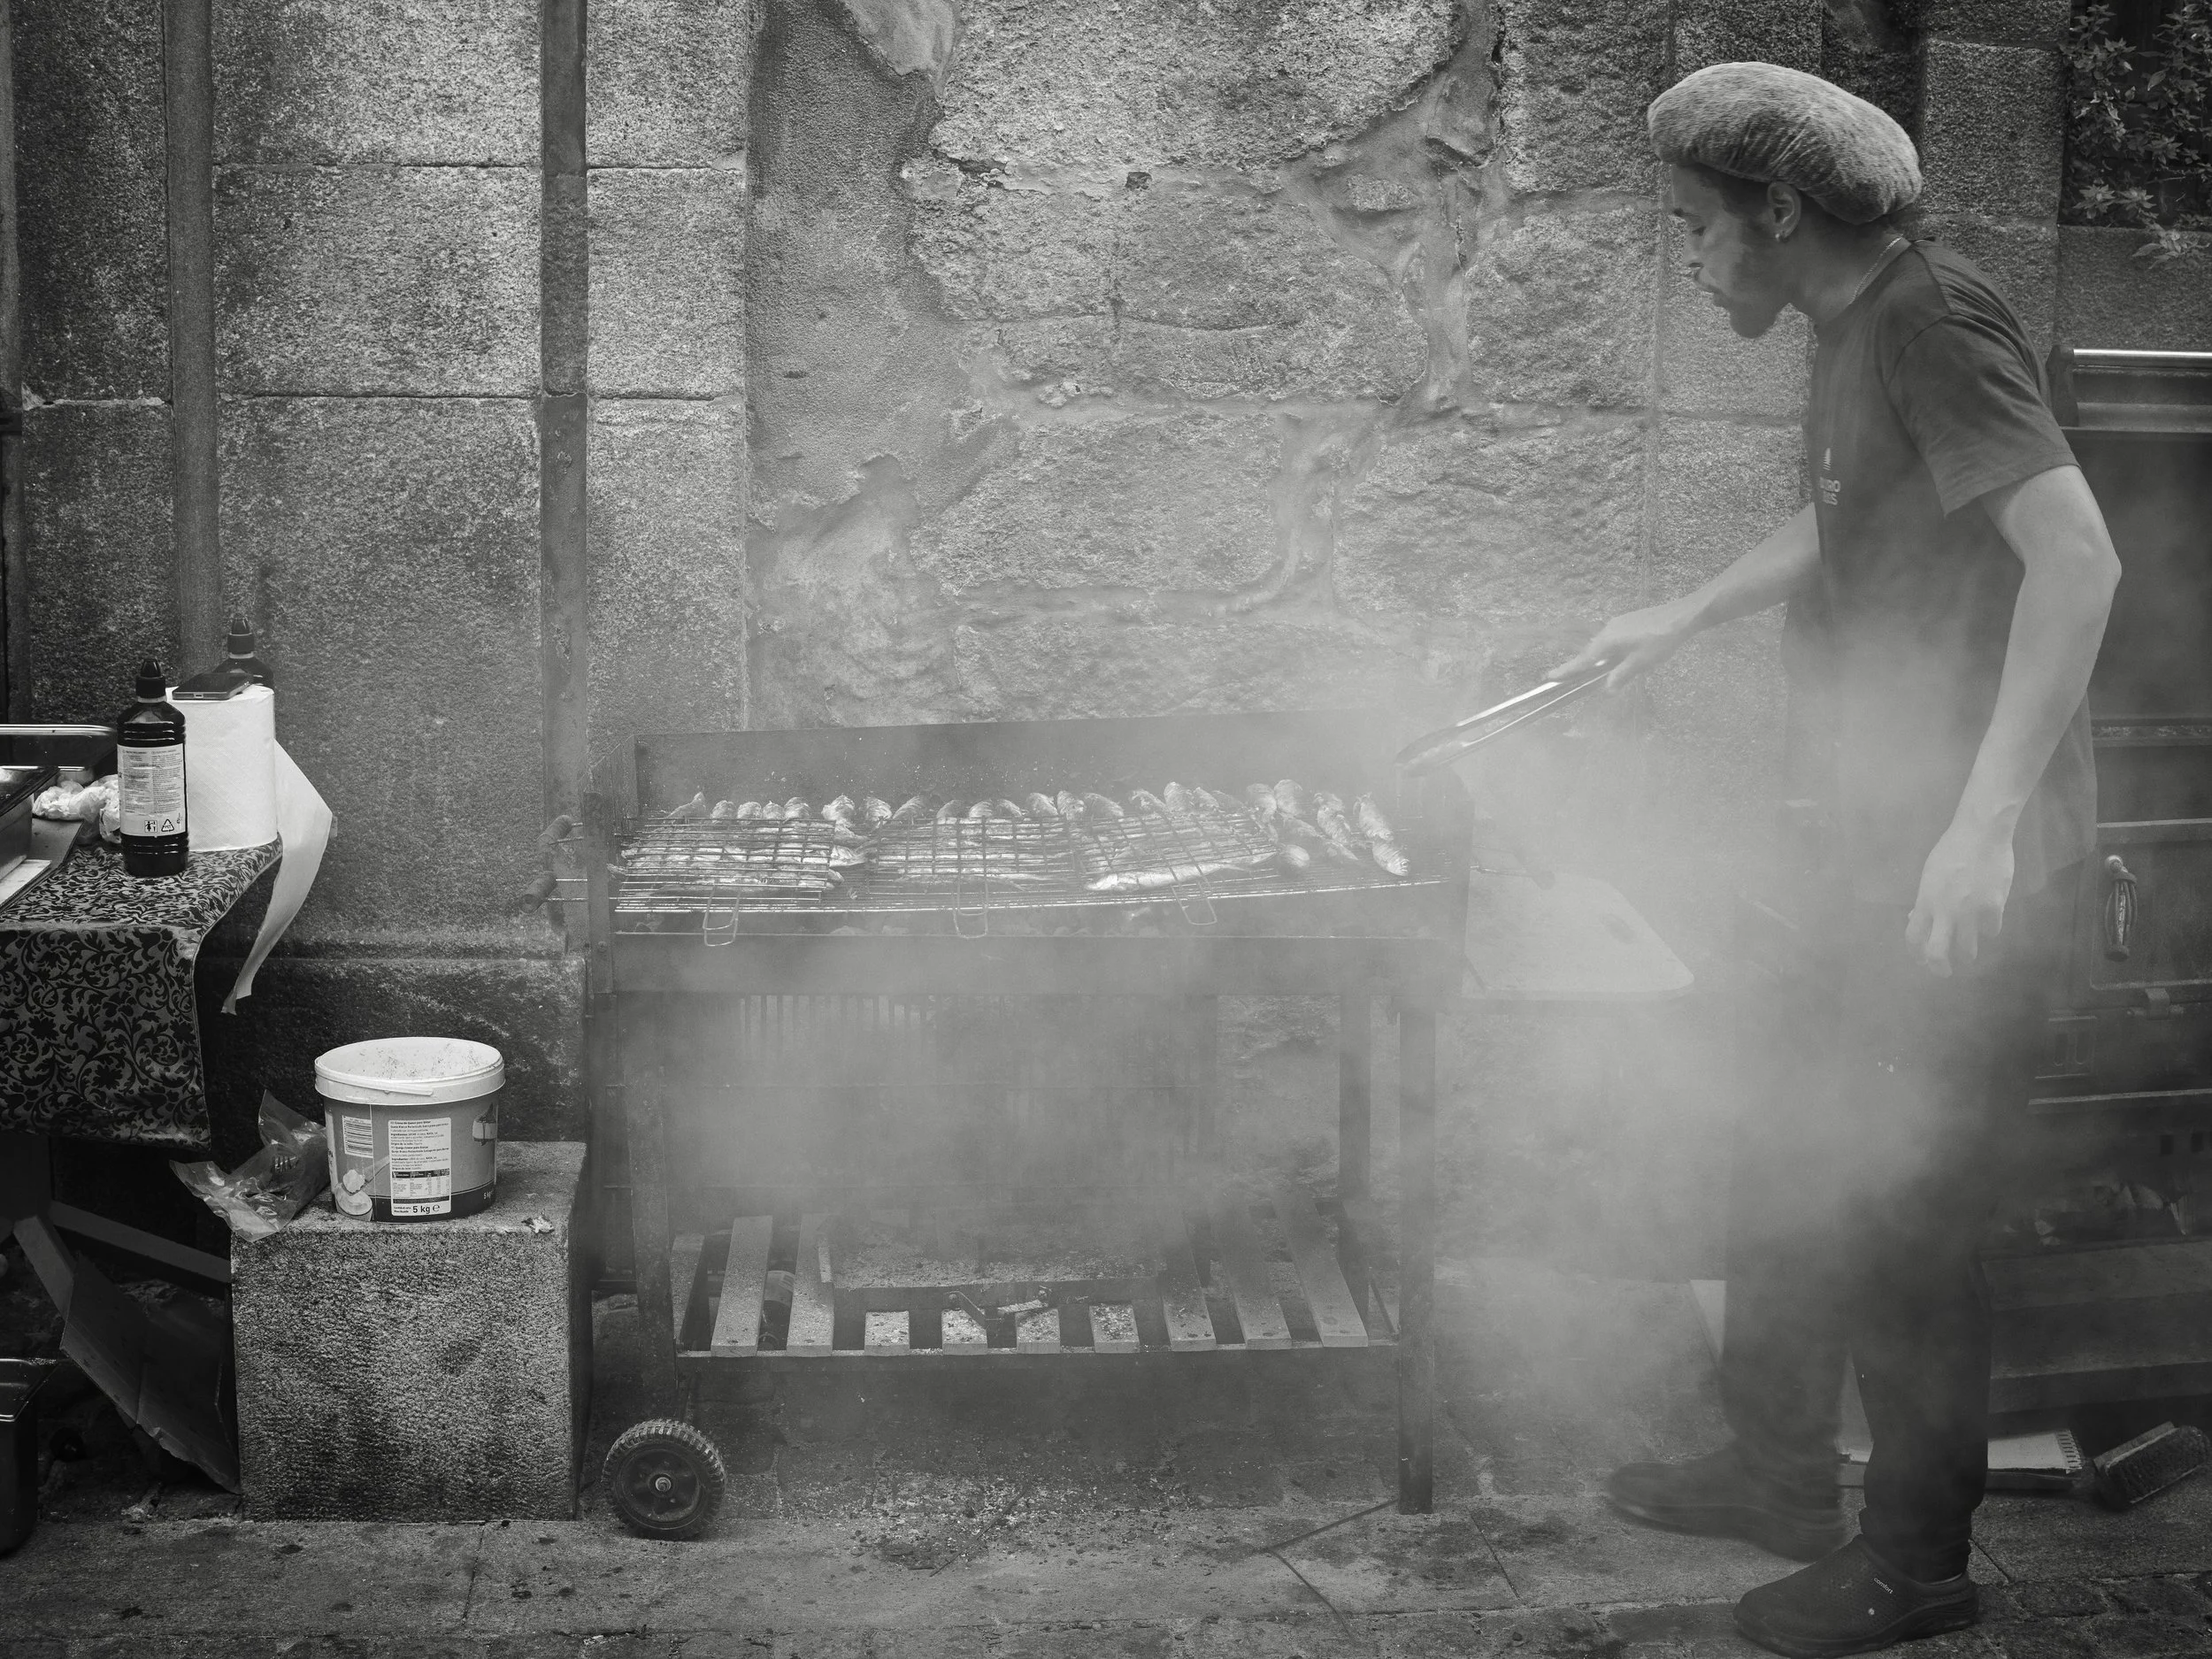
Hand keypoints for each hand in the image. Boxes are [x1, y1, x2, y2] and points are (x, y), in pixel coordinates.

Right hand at [1550, 597, 1699, 688]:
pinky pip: (1613, 639)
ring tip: (1601, 672)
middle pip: (1591, 652)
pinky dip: (1611, 651)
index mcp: (1607, 641)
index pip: (1582, 660)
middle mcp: (1608, 630)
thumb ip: (1621, 676)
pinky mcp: (1629, 622)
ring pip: (1604, 645)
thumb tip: (1607, 689)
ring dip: (1600, 659)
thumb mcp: (1641, 663)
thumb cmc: (1661, 640)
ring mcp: (1618, 623)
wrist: (1683, 615)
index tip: (1549, 676)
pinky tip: (1621, 658)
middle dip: (1582, 665)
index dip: (1567, 670)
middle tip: (1570, 677)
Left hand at [1905, 817, 2014, 976]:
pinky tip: (1988, 924)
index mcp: (1925, 900)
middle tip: (1944, 972)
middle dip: (1939, 968)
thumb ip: (1925, 899)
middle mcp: (1945, 910)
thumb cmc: (1952, 850)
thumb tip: (1916, 919)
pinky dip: (1989, 930)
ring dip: (1968, 954)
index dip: (1916, 953)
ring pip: (1968, 949)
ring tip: (1968, 954)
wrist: (1982, 834)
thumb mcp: (1929, 874)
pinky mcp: (1995, 908)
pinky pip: (1992, 931)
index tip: (1921, 960)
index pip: (1913, 937)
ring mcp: (1971, 911)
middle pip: (1937, 953)